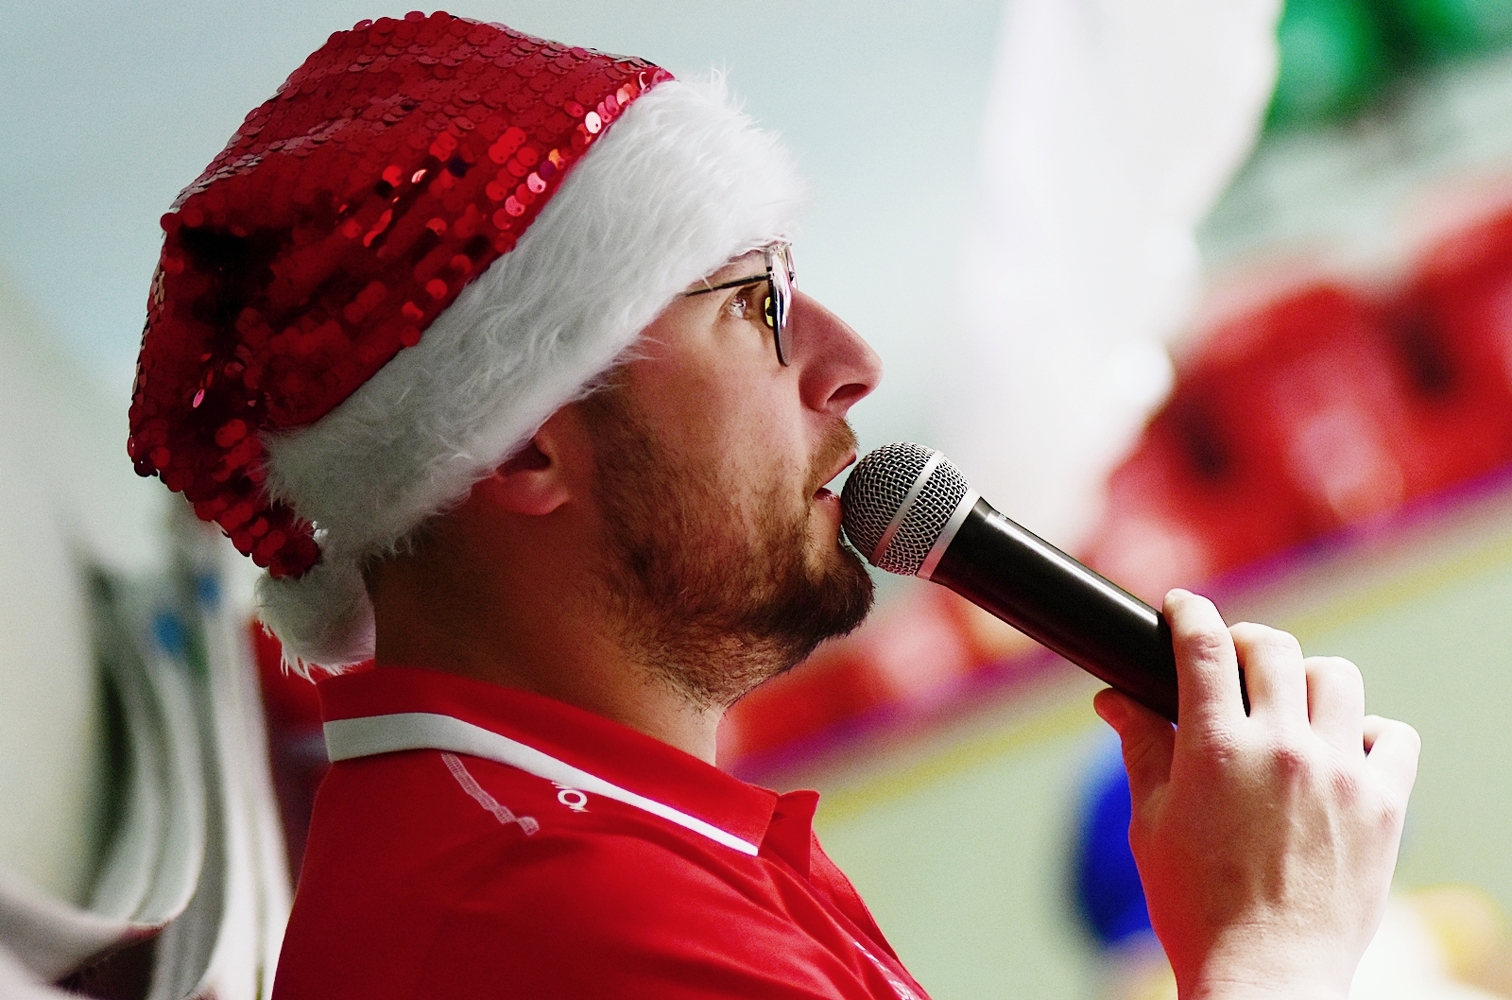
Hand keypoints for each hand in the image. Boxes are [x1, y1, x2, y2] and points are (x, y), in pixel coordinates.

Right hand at [1093, 590, 1419, 999]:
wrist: (1266, 976)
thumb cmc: (1195, 906)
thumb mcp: (1151, 822)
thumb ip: (1140, 748)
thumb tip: (1113, 699)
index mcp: (1215, 750)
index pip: (1204, 645)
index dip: (1189, 612)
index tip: (1183, 607)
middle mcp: (1282, 749)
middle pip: (1274, 647)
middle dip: (1245, 641)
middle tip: (1233, 659)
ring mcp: (1340, 774)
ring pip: (1337, 677)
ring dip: (1306, 678)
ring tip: (1288, 703)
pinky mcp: (1384, 805)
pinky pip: (1392, 734)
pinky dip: (1367, 730)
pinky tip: (1339, 749)